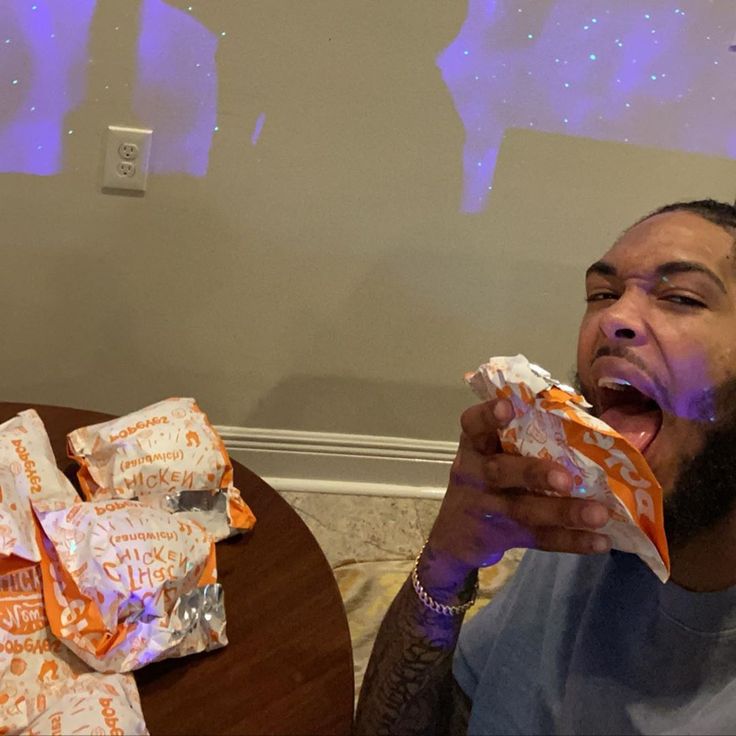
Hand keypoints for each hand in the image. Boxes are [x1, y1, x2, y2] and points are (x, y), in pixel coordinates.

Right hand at [421, 398, 610, 596]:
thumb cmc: (485, 475)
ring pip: (523, 509)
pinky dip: (570, 541)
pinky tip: (600, 541)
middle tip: (565, 480)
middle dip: (533, 473)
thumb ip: (521, 436)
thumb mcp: (489, 452)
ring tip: (599, 514)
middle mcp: (476, 473)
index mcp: (475, 444)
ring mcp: (487, 507)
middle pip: (500, 471)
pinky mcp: (501, 537)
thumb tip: (588, 421)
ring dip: (563, 512)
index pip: (473, 425)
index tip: (507, 407)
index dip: (487, 416)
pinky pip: (538, 539)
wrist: (454, 533)